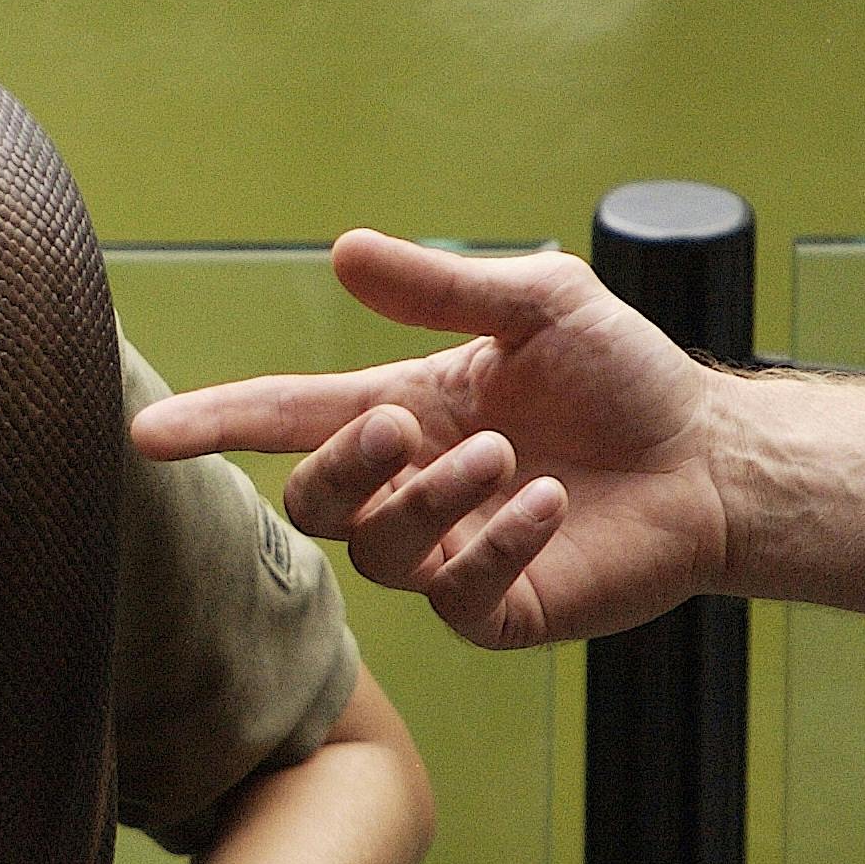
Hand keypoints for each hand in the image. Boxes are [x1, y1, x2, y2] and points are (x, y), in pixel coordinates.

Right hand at [130, 231, 734, 647]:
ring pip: (381, 552)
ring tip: (507, 458)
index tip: (152, 431)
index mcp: (402, 412)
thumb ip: (442, 287)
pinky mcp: (500, 610)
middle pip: (314, 502)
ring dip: (433, 499)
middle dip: (342, 466)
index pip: (284, 419)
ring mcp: (450, 556)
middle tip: (405, 426)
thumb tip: (342, 252)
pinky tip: (548, 505)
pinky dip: (498, 546)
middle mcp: (411, 488)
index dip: (216, 424)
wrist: (712, 458)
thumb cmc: (625, 376)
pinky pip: (458, 595)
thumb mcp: (539, 302)